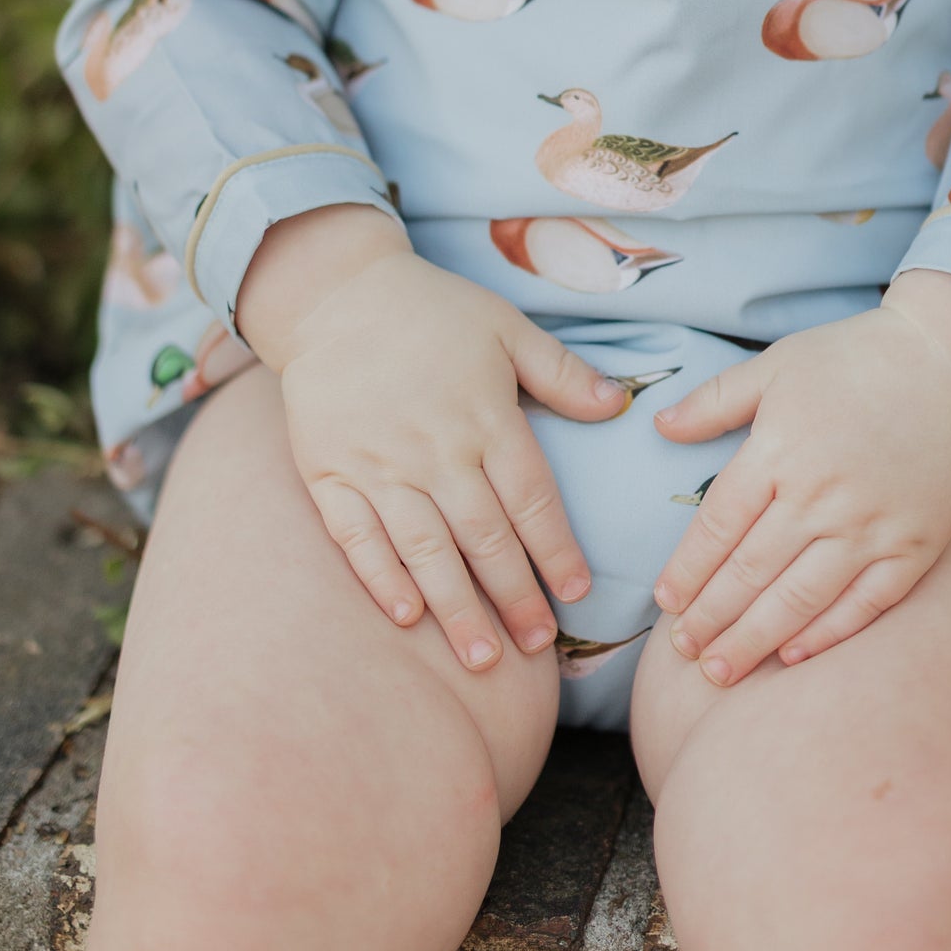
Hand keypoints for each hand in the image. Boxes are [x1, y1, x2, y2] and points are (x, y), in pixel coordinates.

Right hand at [238, 204, 629, 671]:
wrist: (333, 293)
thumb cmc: (430, 311)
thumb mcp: (506, 327)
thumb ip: (561, 372)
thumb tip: (620, 405)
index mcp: (484, 414)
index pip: (530, 497)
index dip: (555, 549)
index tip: (577, 593)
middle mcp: (434, 448)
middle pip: (482, 536)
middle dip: (514, 595)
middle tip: (536, 645)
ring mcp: (378, 464)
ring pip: (425, 549)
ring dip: (456, 607)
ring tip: (482, 657)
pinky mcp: (330, 473)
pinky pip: (357, 537)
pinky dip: (381, 579)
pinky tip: (406, 618)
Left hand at [650, 271, 950, 686]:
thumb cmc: (857, 357)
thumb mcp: (777, 364)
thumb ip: (714, 400)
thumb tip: (659, 425)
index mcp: (779, 451)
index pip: (717, 527)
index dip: (687, 571)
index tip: (665, 602)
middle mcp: (820, 496)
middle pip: (750, 573)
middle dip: (711, 619)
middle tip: (685, 652)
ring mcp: (870, 526)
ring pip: (799, 600)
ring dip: (754, 640)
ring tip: (721, 672)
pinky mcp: (914, 546)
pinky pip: (863, 604)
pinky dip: (826, 634)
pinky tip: (793, 655)